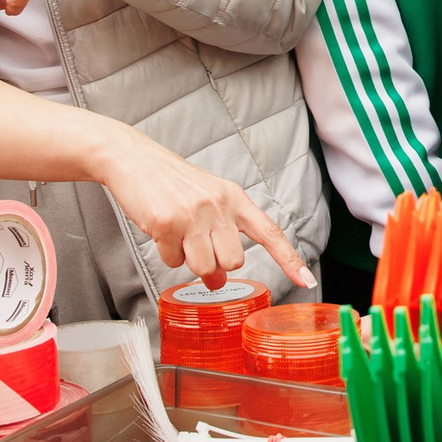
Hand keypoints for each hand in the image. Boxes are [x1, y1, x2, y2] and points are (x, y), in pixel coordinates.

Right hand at [99, 132, 317, 289]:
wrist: (133, 159)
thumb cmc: (172, 183)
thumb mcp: (207, 200)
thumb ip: (220, 236)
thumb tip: (218, 280)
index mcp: (234, 198)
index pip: (269, 232)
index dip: (289, 259)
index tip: (307, 281)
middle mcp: (218, 205)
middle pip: (233, 261)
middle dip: (215, 264)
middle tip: (197, 248)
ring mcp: (193, 214)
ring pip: (204, 267)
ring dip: (189, 261)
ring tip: (178, 236)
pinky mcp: (167, 223)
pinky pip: (172, 261)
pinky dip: (166, 253)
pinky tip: (160, 230)